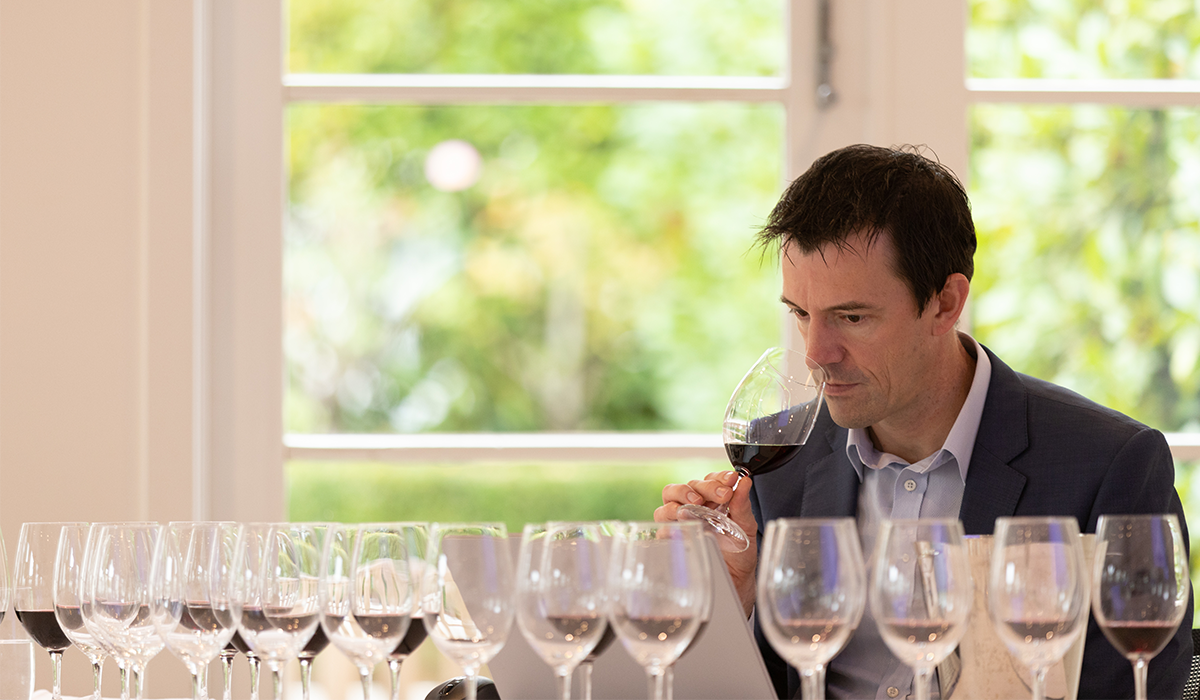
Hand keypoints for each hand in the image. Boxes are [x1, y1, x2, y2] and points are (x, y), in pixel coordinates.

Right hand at [655, 471, 757, 616]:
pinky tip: (684, 524)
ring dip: (681, 498)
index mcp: (711, 501)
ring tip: (697, 503)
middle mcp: (692, 509)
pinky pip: (662, 527)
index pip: (708, 480)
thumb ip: (742, 504)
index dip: (717, 478)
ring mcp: (680, 523)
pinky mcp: (671, 540)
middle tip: (722, 494)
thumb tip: (745, 481)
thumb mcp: (746, 526)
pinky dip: (671, 523)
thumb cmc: (739, 553)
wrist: (735, 580)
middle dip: (704, 487)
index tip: (731, 480)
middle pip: (687, 487)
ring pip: (668, 502)